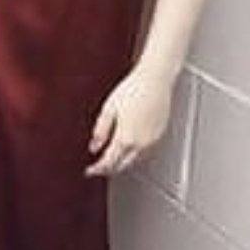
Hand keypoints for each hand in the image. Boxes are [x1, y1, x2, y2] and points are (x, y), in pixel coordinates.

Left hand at [84, 63, 172, 177]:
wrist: (155, 79)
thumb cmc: (133, 89)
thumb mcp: (109, 108)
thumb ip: (100, 130)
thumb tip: (94, 146)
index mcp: (126, 137)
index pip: (109, 162)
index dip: (97, 169)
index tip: (90, 170)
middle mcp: (141, 142)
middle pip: (123, 165)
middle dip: (110, 168)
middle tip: (99, 168)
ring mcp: (152, 140)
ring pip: (136, 160)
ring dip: (123, 162)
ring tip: (112, 158)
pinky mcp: (160, 134)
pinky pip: (146, 151)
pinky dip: (135, 153)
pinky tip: (129, 147)